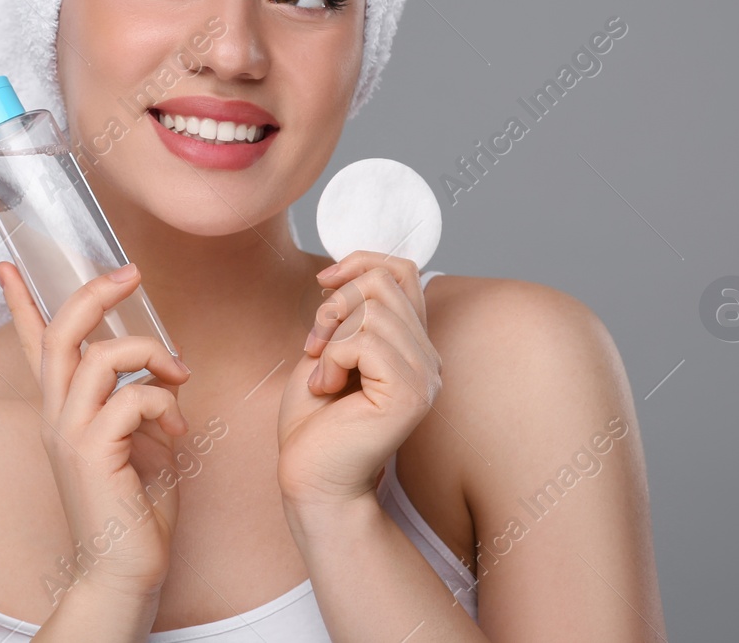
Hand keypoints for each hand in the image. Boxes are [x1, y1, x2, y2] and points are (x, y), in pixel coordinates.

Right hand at [0, 260, 192, 602]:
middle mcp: (56, 417)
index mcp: (63, 411)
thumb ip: (139, 402)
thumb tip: (162, 371)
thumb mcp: (140, 441)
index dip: (20, 303)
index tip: (6, 265)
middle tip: (130, 274)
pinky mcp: (92, 451)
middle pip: (61, 333)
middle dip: (94, 294)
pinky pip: (133, 397)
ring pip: (103, 356)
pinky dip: (165, 404)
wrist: (124, 572)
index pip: (34, 346)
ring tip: (178, 378)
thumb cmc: (135, 511)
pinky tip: (177, 433)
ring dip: (152, 355)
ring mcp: (70, 433)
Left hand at [276, 251, 441, 508]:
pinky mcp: (408, 393)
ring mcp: (424, 376)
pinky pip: (364, 341)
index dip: (361, 261)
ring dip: (330, 336)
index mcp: (412, 344)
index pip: (403, 270)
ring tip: (323, 374)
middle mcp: (428, 358)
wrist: (311, 476)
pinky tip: (327, 390)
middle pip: (382, 283)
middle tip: (315, 346)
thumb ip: (350, 311)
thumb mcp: (328, 347)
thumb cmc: (314, 420)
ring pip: (372, 310)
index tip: (324, 283)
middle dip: (334, 305)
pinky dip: (332, 360)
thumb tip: (351, 267)